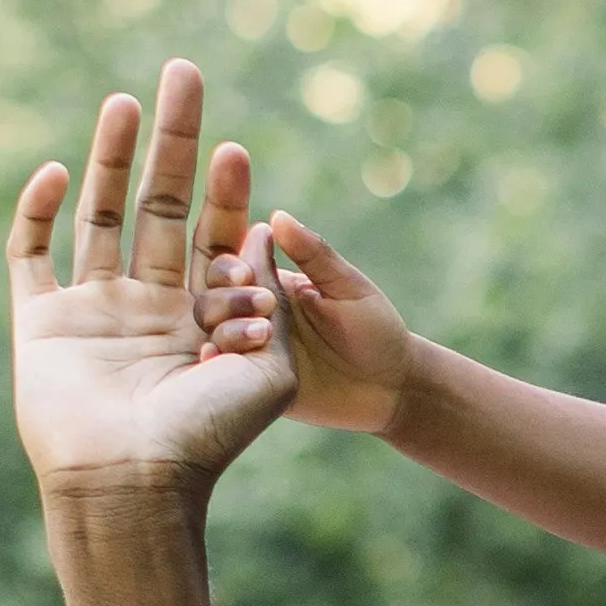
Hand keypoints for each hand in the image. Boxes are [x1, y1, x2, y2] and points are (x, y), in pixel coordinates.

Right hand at [9, 64, 294, 497]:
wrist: (135, 485)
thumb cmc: (207, 439)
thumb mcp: (269, 368)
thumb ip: (266, 295)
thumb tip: (264, 229)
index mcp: (200, 319)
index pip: (215, 237)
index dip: (227, 193)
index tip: (239, 148)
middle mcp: (145, 308)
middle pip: (159, 205)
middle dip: (172, 142)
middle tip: (183, 75)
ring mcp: (91, 312)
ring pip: (99, 216)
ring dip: (110, 158)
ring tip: (125, 102)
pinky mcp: (41, 322)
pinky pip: (31, 254)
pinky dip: (38, 211)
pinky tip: (57, 170)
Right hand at [193, 155, 422, 436]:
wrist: (392, 389)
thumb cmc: (376, 330)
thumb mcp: (348, 288)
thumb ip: (313, 255)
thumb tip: (277, 216)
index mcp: (272, 285)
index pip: (233, 267)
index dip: (230, 267)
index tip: (247, 272)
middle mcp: (254, 316)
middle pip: (213, 298)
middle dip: (226, 298)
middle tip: (263, 304)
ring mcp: (252, 351)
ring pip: (214, 333)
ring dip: (227, 330)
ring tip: (261, 334)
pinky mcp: (254, 385)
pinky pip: (224, 374)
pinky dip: (217, 365)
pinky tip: (219, 361)